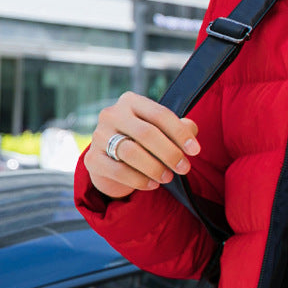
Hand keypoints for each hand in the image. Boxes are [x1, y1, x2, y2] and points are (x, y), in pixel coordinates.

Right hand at [85, 91, 199, 198]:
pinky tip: (152, 185)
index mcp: (131, 102)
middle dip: (170, 153)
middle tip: (184, 168)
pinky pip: (119, 171)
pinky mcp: (92, 159)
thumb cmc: (144, 143)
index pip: (160, 114)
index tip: (195, 151)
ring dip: (155, 168)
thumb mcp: (162, 131)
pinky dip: (139, 180)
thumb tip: (191, 130)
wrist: (113, 161)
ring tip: (168, 177)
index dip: (180, 133)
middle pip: (146, 133)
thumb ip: (179, 128)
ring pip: (131, 152)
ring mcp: (99, 136)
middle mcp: (112, 114)